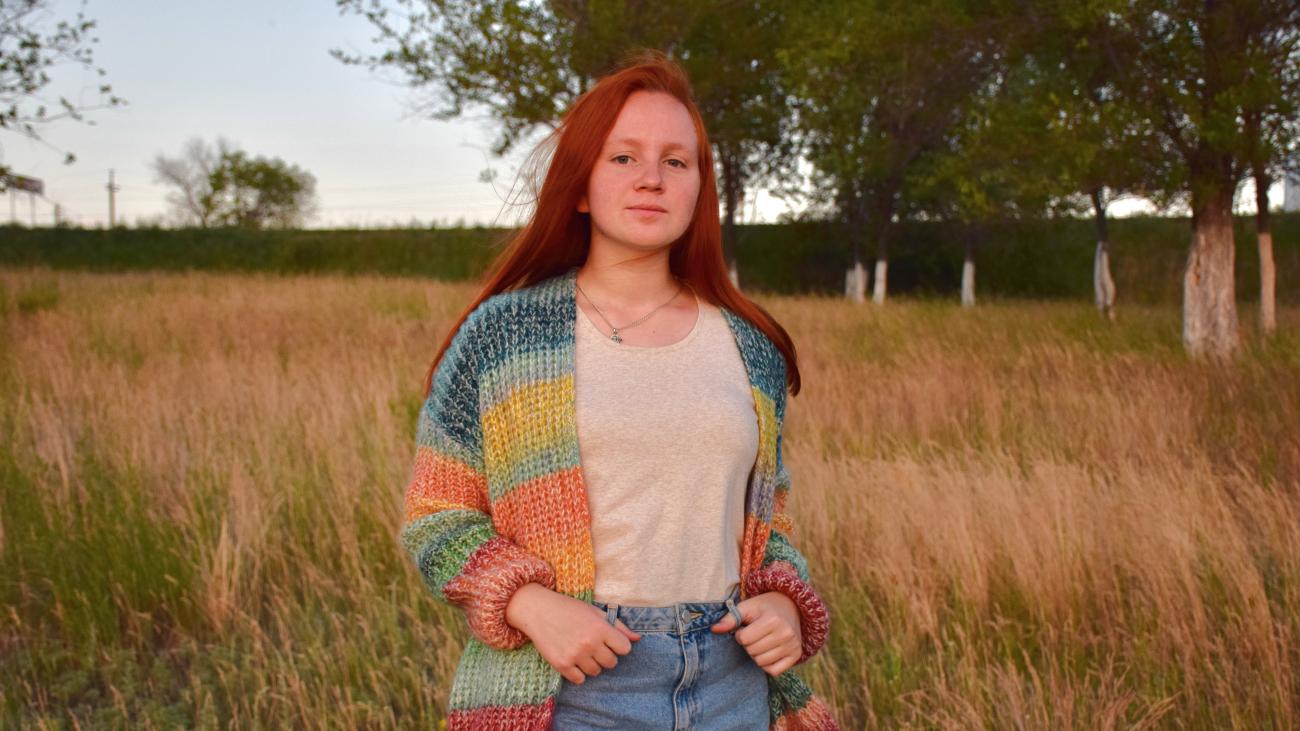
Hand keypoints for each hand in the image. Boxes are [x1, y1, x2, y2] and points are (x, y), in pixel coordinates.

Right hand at [505, 583, 641, 683]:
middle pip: (612, 663)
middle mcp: (589, 643)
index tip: (610, 641)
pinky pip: (579, 679)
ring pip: (596, 672)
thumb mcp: (595, 612)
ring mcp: (575, 655)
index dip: (618, 645)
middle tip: (594, 646)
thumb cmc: (569, 609)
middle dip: (606, 656)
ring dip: (592, 664)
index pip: (624, 648)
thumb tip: (637, 639)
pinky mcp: (561, 665)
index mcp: (600, 628)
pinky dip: (578, 673)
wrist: (539, 610)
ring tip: (582, 651)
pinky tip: (573, 659)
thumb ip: (618, 626)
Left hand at [710, 591, 801, 675]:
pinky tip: (768, 651)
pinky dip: (767, 664)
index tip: (746, 628)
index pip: (744, 639)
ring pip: (761, 662)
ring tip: (761, 641)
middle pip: (752, 651)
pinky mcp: (796, 656)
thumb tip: (713, 629)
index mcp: (773, 620)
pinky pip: (774, 671)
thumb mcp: (747, 607)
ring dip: (756, 654)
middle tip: (754, 634)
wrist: (790, 607)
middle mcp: (786, 634)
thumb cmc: (764, 608)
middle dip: (748, 644)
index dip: (740, 634)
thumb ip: (730, 618)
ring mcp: (792, 646)